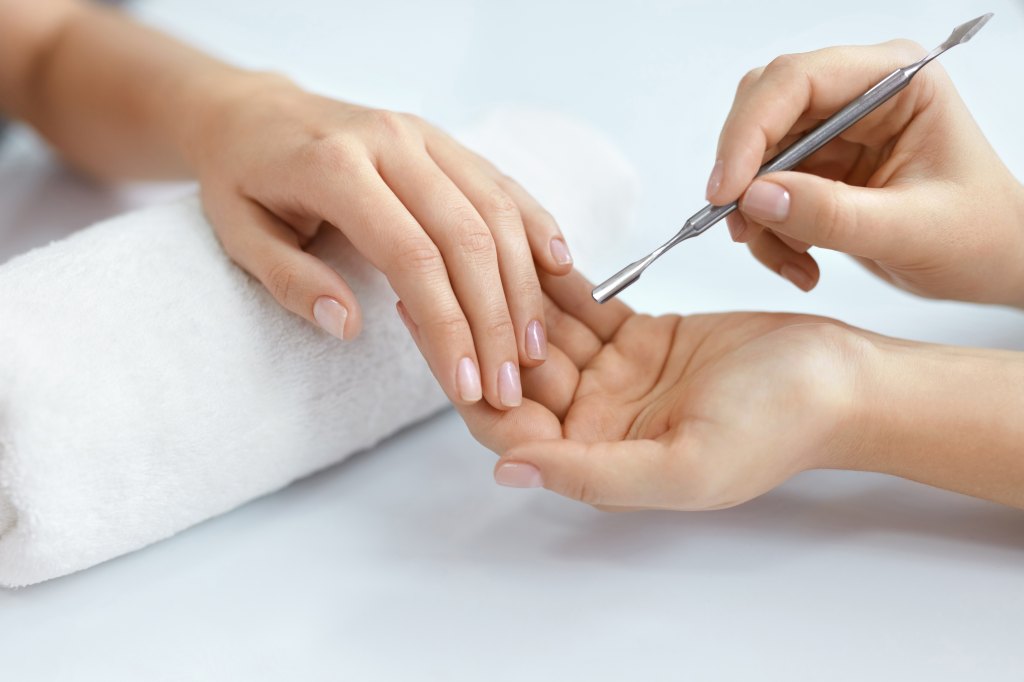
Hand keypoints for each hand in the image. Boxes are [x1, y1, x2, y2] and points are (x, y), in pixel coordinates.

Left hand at [186, 74, 572, 409]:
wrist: (255, 114)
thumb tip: (350, 325)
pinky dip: (536, 224)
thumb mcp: (240, 235)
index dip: (448, 326)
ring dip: (523, 284)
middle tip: (510, 384)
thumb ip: (292, 281)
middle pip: (468, 237)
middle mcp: (392, 142)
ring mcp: (424, 136)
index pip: (411, 255)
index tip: (467, 386)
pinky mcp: (443, 141)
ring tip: (534, 347)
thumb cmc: (243, 181)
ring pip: (497, 210)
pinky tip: (560, 267)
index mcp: (336, 166)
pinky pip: (500, 182)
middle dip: (496, 319)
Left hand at [450, 270, 866, 509]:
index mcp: (598, 457)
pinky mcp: (639, 336)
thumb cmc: (777, 427)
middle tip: (420, 271)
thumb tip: (506, 468)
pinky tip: (520, 244)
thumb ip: (593, 474)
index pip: (508, 424)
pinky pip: (583, 305)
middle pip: (512, 375)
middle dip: (468, 329)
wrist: (842, 378)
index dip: (462, 380)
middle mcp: (596, 421)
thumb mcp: (686, 465)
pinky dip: (554, 278)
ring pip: (542, 334)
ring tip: (456, 248)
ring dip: (503, 296)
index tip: (423, 326)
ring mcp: (615, 377)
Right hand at [707, 41, 1023, 306]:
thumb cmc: (980, 236)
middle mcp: (858, 96)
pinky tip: (802, 262)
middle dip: (746, 174)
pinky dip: (769, 234)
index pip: (799, 81)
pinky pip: (763, 194)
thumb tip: (756, 198)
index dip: (750, 130)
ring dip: (758, 216)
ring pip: (756, 159)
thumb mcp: (912, 230)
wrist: (993, 265)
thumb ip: (833, 213)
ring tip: (793, 260)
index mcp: (896, 82)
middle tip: (743, 226)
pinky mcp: (818, 169)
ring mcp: (835, 132)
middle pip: (764, 111)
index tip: (728, 190)